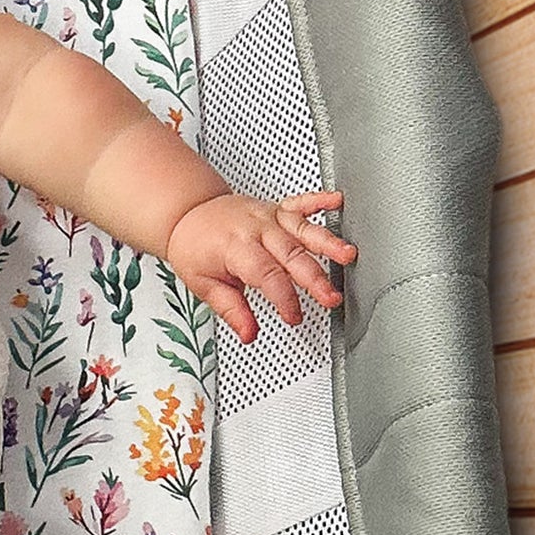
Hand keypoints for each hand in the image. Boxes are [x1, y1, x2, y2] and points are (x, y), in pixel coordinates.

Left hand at [163, 188, 356, 343]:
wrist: (187, 214)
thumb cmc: (194, 247)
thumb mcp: (203, 285)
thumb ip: (231, 310)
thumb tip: (248, 334)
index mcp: (236, 249)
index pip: (268, 276)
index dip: (284, 299)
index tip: (293, 317)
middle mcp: (256, 230)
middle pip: (291, 255)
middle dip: (315, 279)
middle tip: (331, 298)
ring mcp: (269, 217)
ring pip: (303, 229)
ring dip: (328, 242)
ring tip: (348, 255)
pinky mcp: (277, 208)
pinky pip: (301, 202)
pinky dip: (319, 200)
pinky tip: (337, 200)